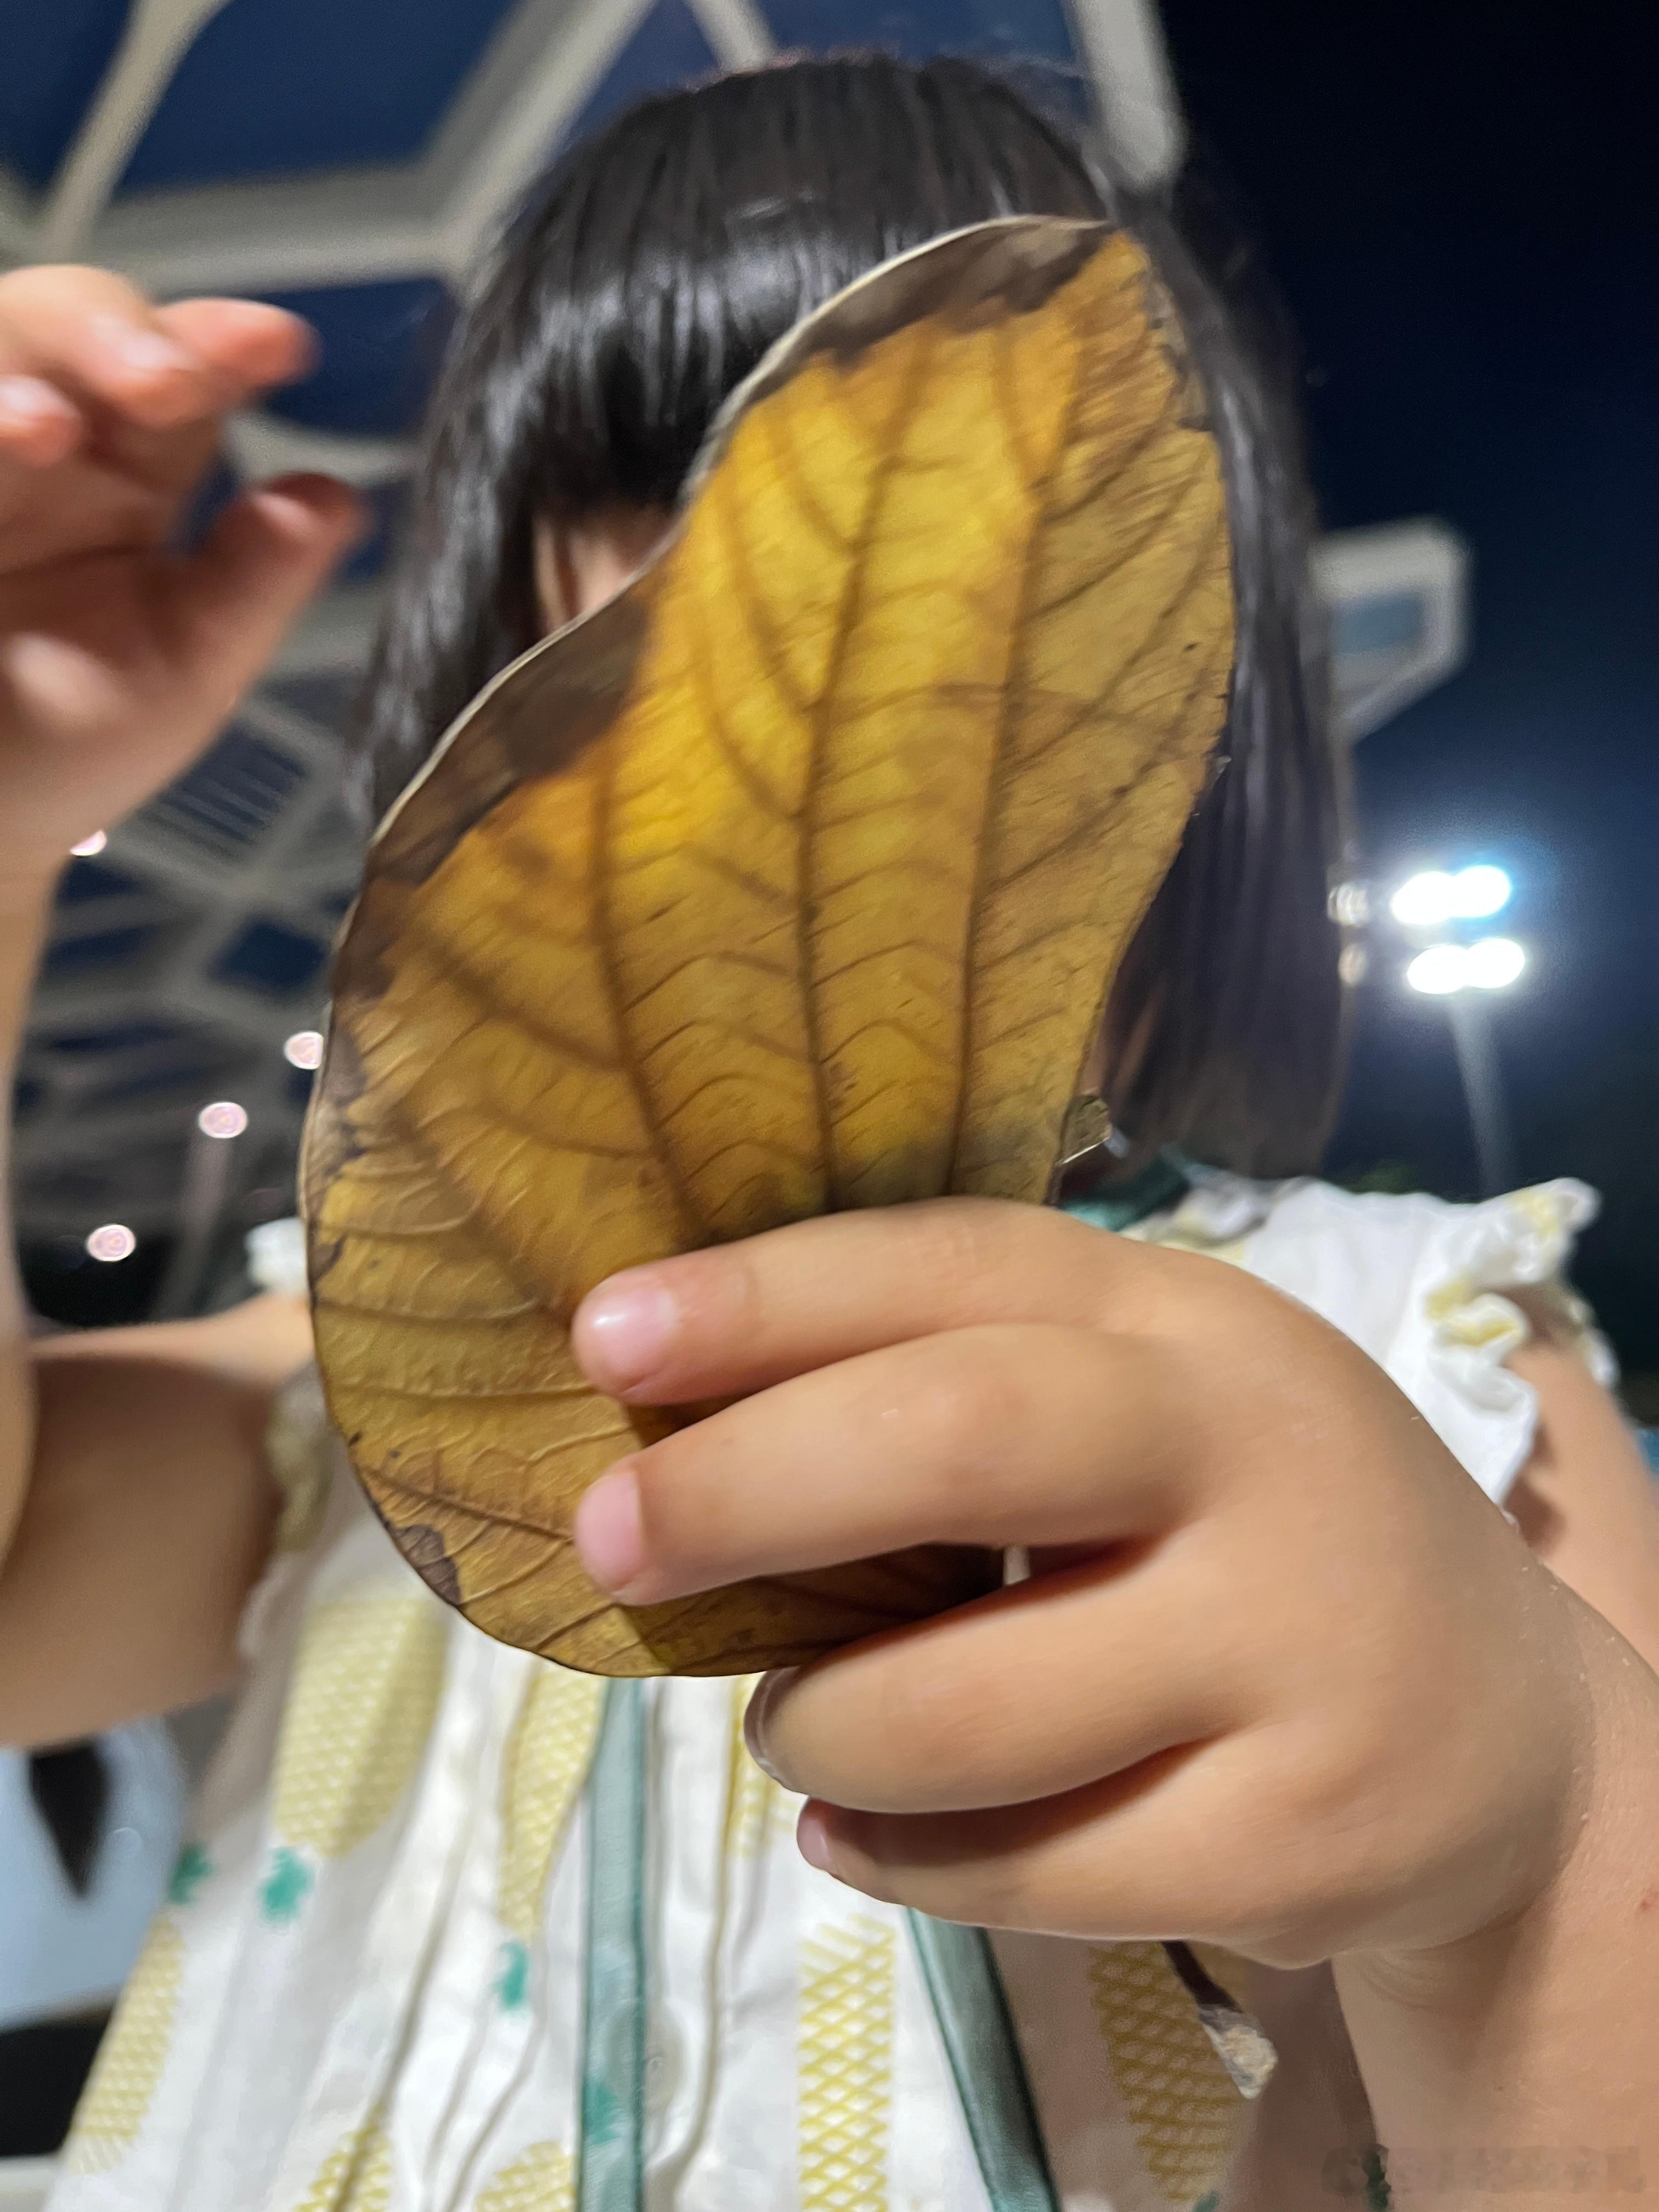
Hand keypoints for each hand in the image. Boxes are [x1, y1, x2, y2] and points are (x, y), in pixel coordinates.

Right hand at [0, 266, 360, 892]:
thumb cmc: (71, 743)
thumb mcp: (184, 671)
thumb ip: (256, 583)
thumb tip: (341, 497)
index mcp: (129, 474)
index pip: (182, 376)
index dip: (226, 346)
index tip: (281, 348)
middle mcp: (41, 441)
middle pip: (75, 325)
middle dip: (122, 336)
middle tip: (171, 386)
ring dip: (25, 369)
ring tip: (52, 430)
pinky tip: (14, 439)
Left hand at [570, 1200, 1590, 1968]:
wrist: (1502, 1729)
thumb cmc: (1246, 1531)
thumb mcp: (1150, 1403)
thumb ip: (964, 1387)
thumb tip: (683, 1431)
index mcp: (1184, 1320)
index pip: (954, 1265)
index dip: (765, 1296)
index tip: (604, 1336)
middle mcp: (1250, 1454)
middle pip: (958, 1437)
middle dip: (747, 1487)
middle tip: (611, 1540)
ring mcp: (1290, 1651)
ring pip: (962, 1709)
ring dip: (815, 1728)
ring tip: (791, 1727)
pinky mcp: (1299, 1840)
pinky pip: (1022, 1874)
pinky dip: (894, 1860)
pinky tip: (859, 1834)